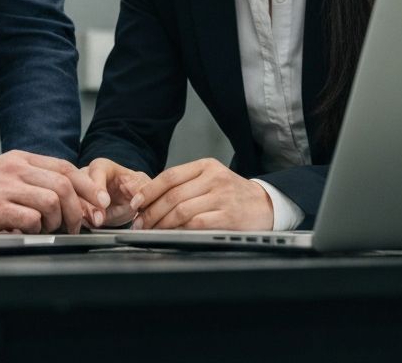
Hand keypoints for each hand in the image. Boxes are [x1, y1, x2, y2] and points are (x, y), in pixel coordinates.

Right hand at [0, 150, 106, 233]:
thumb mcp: (5, 172)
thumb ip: (32, 178)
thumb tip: (67, 195)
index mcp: (22, 159)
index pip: (65, 168)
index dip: (88, 186)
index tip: (100, 203)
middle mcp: (17, 169)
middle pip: (64, 184)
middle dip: (80, 208)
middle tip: (80, 225)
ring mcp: (6, 188)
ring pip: (52, 201)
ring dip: (59, 221)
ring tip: (52, 230)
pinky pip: (31, 219)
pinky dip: (38, 229)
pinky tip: (31, 232)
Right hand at [80, 157, 149, 226]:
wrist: (127, 203)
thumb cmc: (133, 190)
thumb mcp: (141, 187)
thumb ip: (140, 190)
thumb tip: (138, 199)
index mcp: (102, 167)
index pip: (96, 171)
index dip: (99, 187)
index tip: (105, 202)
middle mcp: (86, 176)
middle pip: (80, 185)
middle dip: (88, 204)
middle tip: (99, 219)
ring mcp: (77, 191)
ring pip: (73, 199)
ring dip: (83, 214)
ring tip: (96, 223)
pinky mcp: (74, 206)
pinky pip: (70, 213)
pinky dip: (76, 221)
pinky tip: (86, 225)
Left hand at [128, 158, 273, 230]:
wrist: (265, 204)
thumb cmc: (232, 193)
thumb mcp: (211, 178)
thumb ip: (186, 184)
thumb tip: (150, 199)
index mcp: (205, 166)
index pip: (170, 175)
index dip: (149, 190)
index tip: (136, 203)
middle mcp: (213, 178)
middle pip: (172, 194)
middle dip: (151, 211)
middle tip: (140, 223)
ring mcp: (221, 197)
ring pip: (182, 210)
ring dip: (162, 223)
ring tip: (152, 231)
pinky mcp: (227, 216)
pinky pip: (196, 224)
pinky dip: (180, 231)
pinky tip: (172, 235)